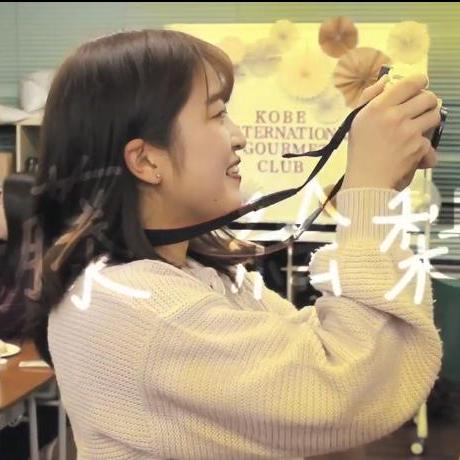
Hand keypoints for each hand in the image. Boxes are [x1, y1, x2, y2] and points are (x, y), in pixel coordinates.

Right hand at [342, 74, 440, 191]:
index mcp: (378, 107)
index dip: (420, 81)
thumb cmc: (359, 150)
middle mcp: (395, 116)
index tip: (420, 85)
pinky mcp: (418, 148)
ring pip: (434, 116)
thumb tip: (385, 80)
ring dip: (430, 120)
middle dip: (428, 101)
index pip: (410, 83)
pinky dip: (423, 147)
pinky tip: (412, 151)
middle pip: (428, 97)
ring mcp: (409, 132)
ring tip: (419, 127)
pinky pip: (429, 140)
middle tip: (422, 108)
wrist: (366, 180)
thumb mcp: (357, 120)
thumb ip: (369, 96)